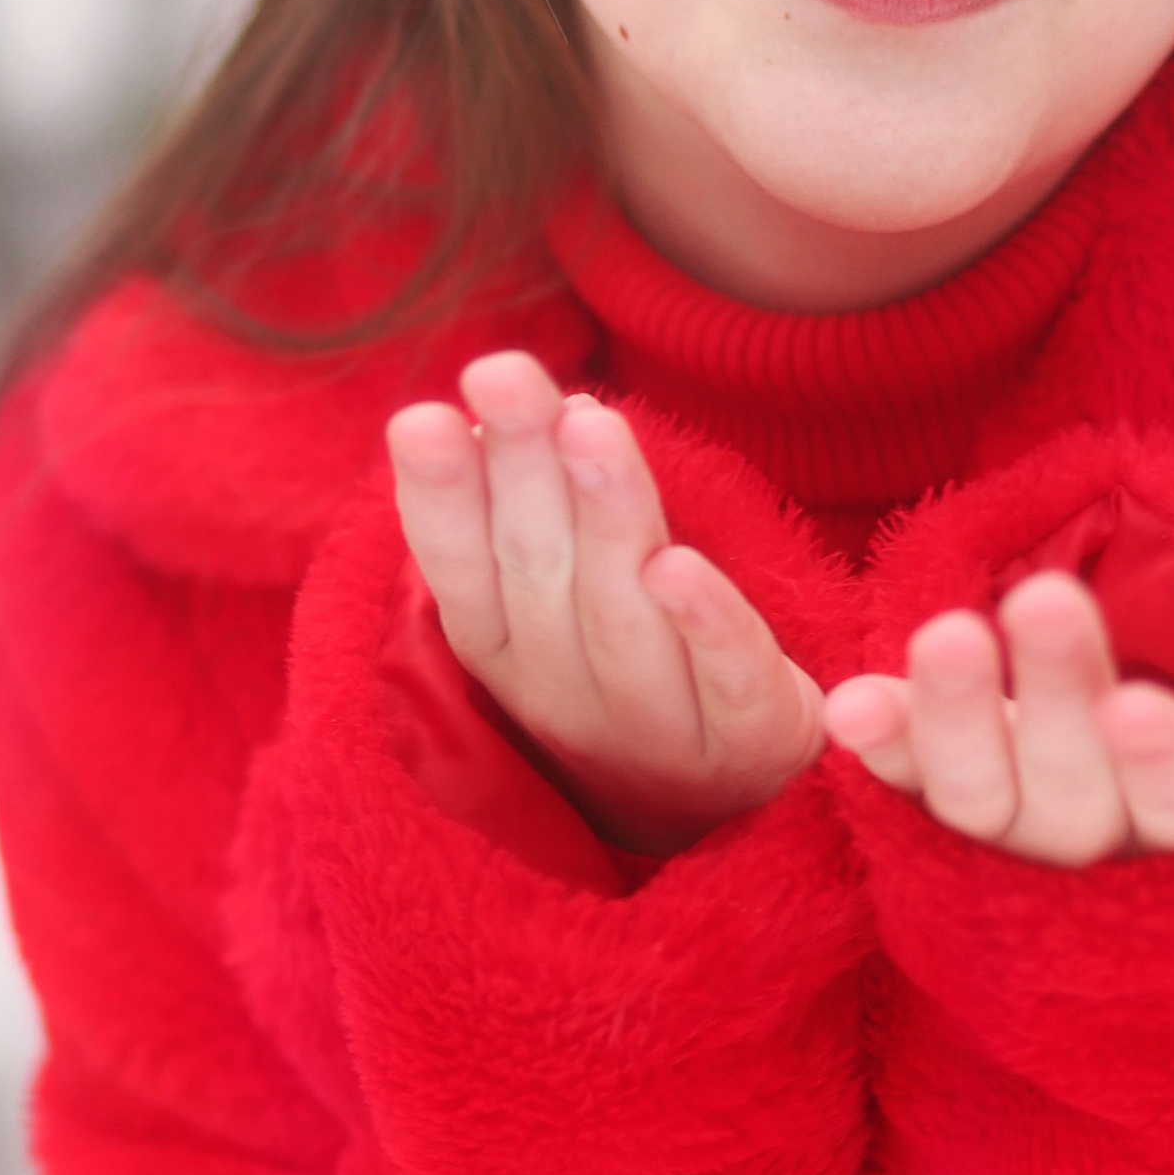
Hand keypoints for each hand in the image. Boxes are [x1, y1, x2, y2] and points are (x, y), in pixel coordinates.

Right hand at [385, 354, 826, 855]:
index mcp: (503, 657)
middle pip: (538, 571)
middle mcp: (565, 698)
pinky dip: (705, 623)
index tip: (421, 417)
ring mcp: (658, 728)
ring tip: (590, 427)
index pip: (460, 571)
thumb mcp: (558, 598)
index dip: (439, 498)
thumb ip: (534, 509)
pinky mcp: (752, 738)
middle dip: (521, 467)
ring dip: (606, 515)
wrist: (723, 800)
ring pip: (623, 613)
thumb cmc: (625, 667)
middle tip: (504, 374)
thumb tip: (533, 409)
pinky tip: (682, 564)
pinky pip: (729, 680)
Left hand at [823, 569, 1173, 867]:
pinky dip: (884, 746)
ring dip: (954, 722)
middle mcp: (1106, 859)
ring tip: (944, 636)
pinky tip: (850, 703)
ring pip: (980, 805)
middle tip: (1046, 602)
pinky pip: (912, 790)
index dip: (1164, 764)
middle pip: (1073, 801)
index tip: (1136, 707)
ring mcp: (1023, 842)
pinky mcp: (960, 811)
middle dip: (1055, 700)